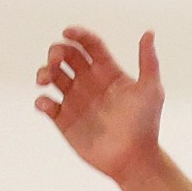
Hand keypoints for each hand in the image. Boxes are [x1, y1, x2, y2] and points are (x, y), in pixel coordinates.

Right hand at [35, 27, 164, 180]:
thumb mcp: (151, 90)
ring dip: (43, 71)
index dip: (78, 35)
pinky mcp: (65, 119)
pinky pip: (46, 104)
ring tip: (45, 79)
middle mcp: (90, 82)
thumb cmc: (146, 124)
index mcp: (109, 72)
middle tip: (56, 59)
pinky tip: (47, 104)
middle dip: (56, 51)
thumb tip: (149, 32)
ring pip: (52, 76)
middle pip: (67, 56)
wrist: (134, 158)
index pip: (90, 45)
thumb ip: (148, 61)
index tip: (67, 32)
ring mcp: (76, 100)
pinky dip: (41, 100)